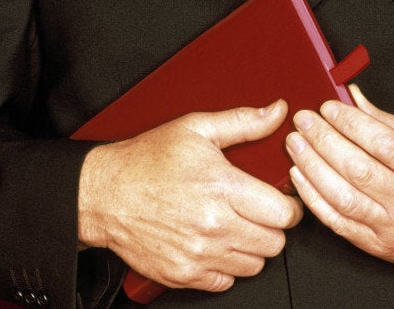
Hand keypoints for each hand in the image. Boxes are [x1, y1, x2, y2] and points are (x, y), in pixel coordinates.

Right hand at [78, 100, 302, 291]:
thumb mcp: (195, 129)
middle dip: (272, 228)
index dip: (290, 208)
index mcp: (222, 187)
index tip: (283, 203)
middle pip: (274, 243)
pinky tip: (216, 245)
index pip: (284, 214)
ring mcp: (198, 254)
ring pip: (254, 265)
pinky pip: (226, 282)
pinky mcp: (183, 274)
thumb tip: (277, 112)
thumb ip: (243, 122)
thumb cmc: (145, 162)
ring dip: (251, 248)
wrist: (102, 194)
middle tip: (258, 215)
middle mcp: (213, 225)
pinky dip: (226, 267)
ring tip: (236, 228)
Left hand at [285, 85, 393, 276]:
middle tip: (303, 121)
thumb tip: (352, 97)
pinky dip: (312, 197)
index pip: (384, 145)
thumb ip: (390, 122)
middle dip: (323, 140)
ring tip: (295, 143)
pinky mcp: (377, 246)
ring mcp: (393, 230)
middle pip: (358, 170)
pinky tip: (299, 175)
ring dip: (311, 167)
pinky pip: (336, 222)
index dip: (350, 123)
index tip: (328, 107)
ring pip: (341, 197)